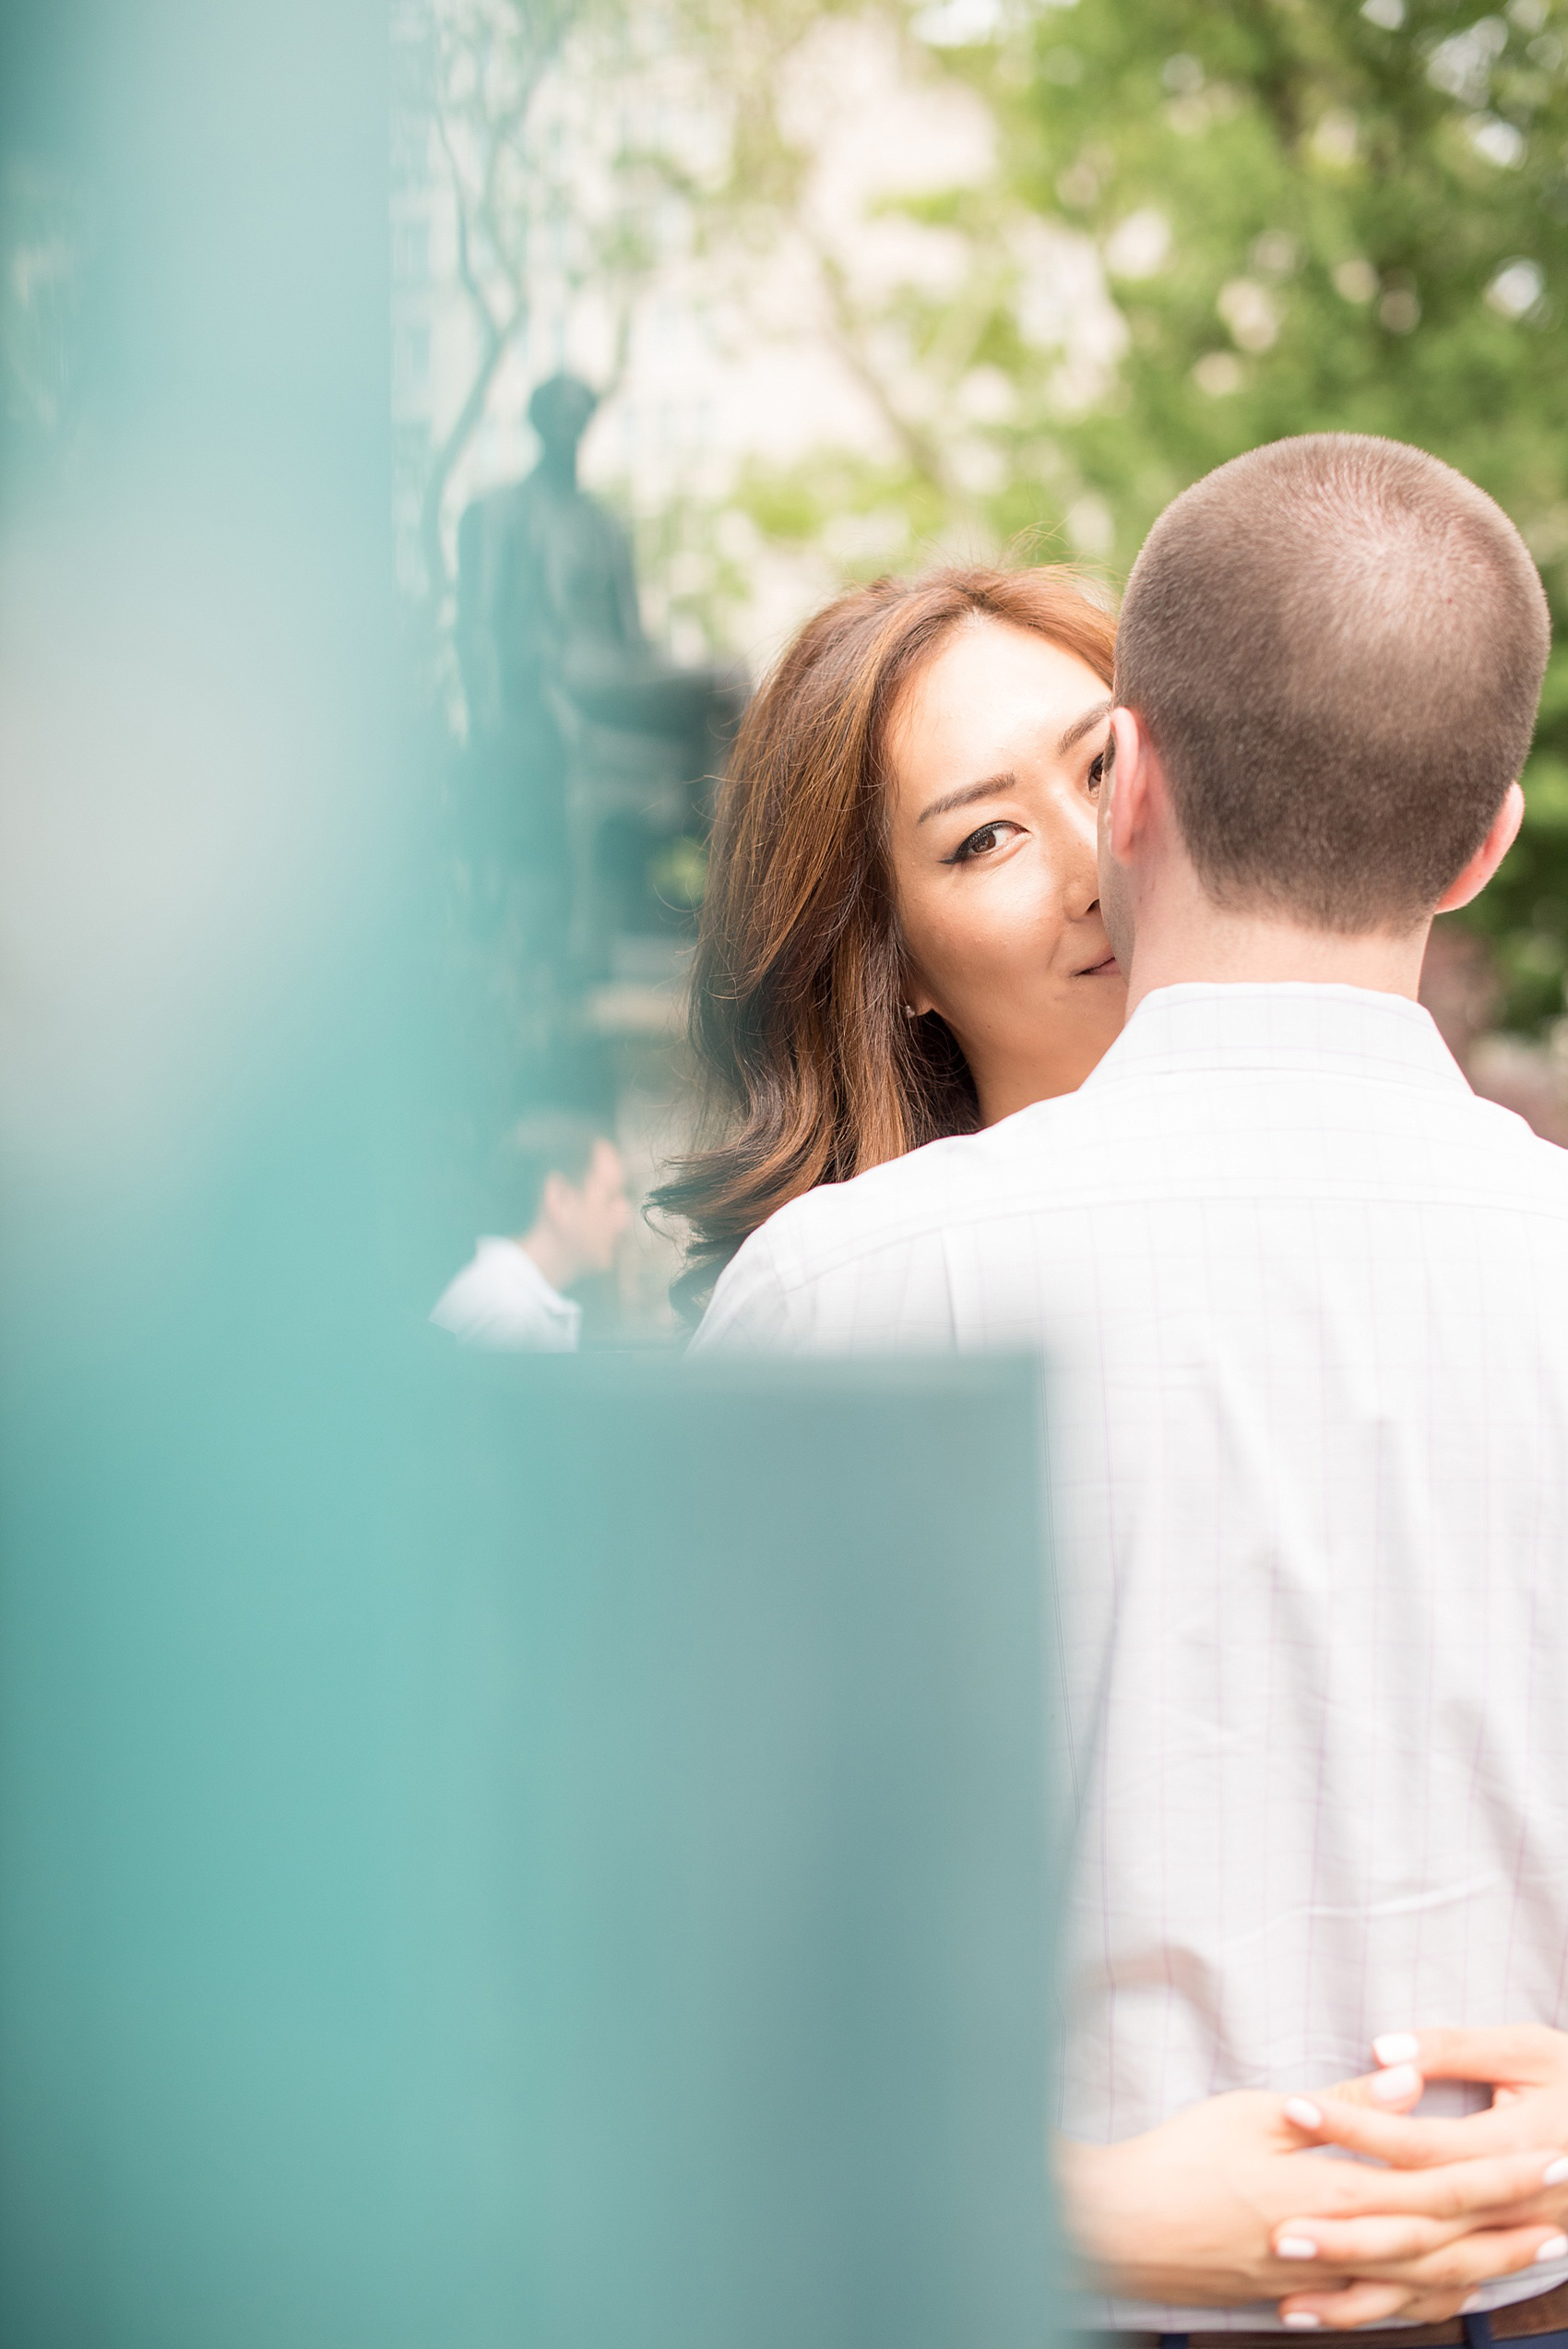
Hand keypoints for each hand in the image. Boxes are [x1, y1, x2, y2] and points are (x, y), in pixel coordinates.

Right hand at [1056, 2066, 1564, 2310]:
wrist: (1116, 2232)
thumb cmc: (1177, 2164)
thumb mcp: (1255, 2117)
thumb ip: (1341, 2109)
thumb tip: (1408, 2087)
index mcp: (1332, 2196)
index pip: (1438, 2188)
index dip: (1499, 2177)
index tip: (1549, 2160)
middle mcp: (1338, 2249)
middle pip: (1445, 2246)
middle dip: (1507, 2229)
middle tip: (1561, 2215)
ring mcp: (1321, 2284)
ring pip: (1420, 2286)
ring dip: (1480, 2269)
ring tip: (1523, 2254)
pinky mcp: (1300, 2298)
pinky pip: (1382, 2309)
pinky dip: (1426, 2302)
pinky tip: (1445, 2289)